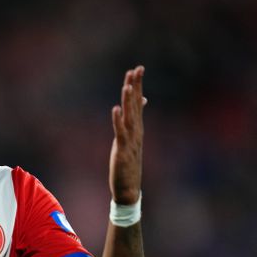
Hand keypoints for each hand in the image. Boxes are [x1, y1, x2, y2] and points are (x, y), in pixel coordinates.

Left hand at [109, 66, 145, 204]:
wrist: (129, 188)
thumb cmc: (128, 163)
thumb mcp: (131, 140)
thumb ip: (134, 122)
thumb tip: (140, 104)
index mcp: (137, 128)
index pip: (137, 102)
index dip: (138, 85)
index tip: (138, 68)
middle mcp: (136, 132)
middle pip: (135, 105)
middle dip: (135, 87)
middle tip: (136, 69)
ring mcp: (130, 141)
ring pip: (130, 117)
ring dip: (128, 101)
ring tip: (127, 85)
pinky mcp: (122, 151)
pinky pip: (120, 133)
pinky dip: (118, 121)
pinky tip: (115, 109)